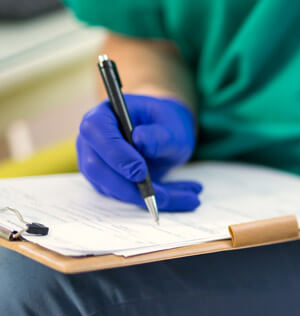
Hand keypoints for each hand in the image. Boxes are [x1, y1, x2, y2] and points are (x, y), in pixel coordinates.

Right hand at [77, 94, 201, 210]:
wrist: (167, 134)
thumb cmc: (166, 124)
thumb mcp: (171, 126)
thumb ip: (158, 134)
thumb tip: (140, 140)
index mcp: (104, 114)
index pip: (95, 131)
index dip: (115, 153)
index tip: (140, 171)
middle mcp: (92, 140)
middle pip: (96, 168)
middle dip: (128, 187)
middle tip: (164, 197)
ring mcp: (96, 163)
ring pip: (112, 189)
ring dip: (150, 198)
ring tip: (191, 196)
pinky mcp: (106, 182)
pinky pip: (126, 197)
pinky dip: (156, 201)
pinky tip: (186, 198)